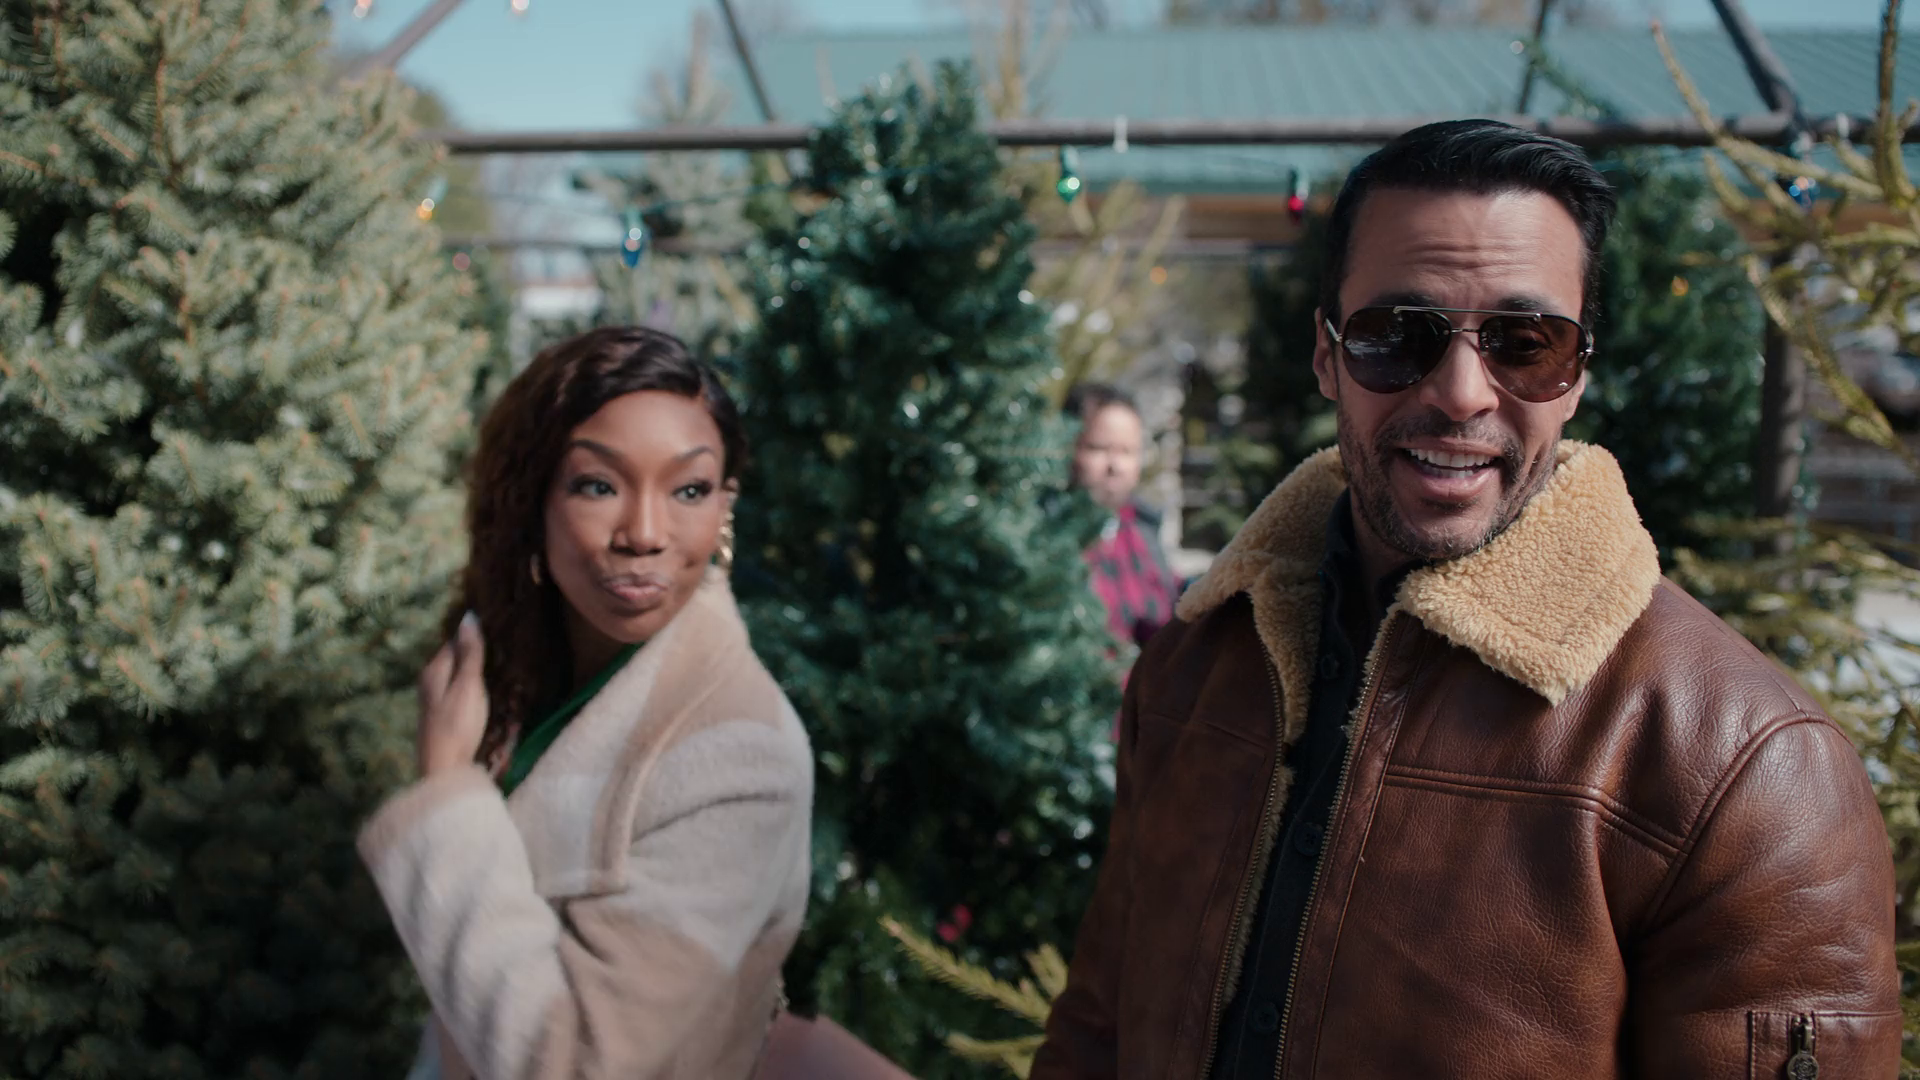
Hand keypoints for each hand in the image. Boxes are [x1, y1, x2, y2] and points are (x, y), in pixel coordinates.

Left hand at [417, 611, 489, 777]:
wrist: (444, 769)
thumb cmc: (457, 724)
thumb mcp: (468, 685)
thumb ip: (470, 654)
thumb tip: (468, 617)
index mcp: (434, 670)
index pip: (453, 641)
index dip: (473, 634)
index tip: (496, 627)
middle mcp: (430, 682)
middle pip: (453, 658)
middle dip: (473, 650)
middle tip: (502, 643)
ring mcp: (435, 701)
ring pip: (455, 675)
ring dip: (473, 669)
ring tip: (498, 663)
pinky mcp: (443, 717)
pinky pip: (459, 691)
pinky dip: (471, 686)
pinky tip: (484, 690)